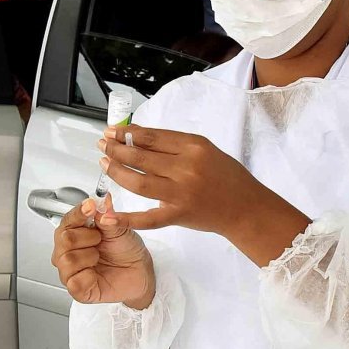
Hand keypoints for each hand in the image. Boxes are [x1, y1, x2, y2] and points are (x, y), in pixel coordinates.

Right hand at [53, 199, 155, 308]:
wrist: (140, 272)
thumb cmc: (126, 250)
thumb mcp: (119, 228)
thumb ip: (108, 215)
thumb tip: (103, 199)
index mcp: (75, 232)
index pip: (68, 220)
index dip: (79, 212)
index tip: (91, 206)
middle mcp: (68, 251)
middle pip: (64, 239)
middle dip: (87, 237)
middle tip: (101, 239)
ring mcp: (70, 271)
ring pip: (67, 260)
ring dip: (89, 256)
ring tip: (99, 257)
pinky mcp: (77, 290)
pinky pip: (74, 282)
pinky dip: (89, 276)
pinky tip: (97, 273)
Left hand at [99, 126, 311, 266]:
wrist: (245, 207)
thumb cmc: (226, 175)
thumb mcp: (205, 150)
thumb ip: (175, 144)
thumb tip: (139, 136)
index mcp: (194, 147)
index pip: (152, 137)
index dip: (128, 132)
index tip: (113, 130)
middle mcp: (186, 168)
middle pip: (141, 156)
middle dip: (116, 148)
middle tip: (103, 144)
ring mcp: (181, 193)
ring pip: (138, 181)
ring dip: (117, 171)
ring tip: (105, 163)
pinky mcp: (178, 215)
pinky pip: (148, 218)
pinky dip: (127, 218)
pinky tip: (108, 214)